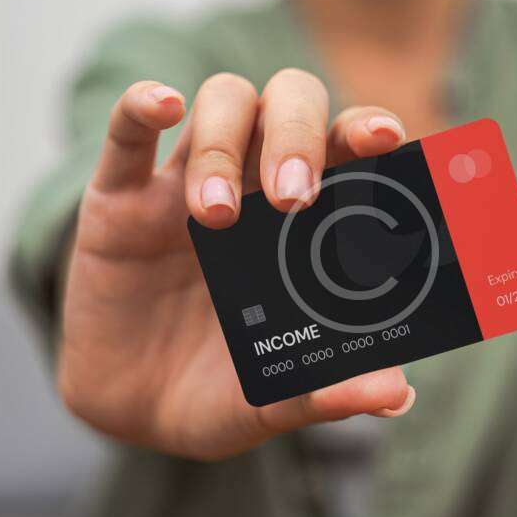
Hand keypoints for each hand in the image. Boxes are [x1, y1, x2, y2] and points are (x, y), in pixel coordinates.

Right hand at [58, 69, 414, 459]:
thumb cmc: (220, 392)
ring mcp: (185, 188)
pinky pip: (125, 134)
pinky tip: (162, 105)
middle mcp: (254, 189)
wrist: (136, 412)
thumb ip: (330, 390)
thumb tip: (397, 395)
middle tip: (294, 196)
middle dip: (296, 132)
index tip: (387, 137)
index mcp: (305, 225)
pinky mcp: (119, 203)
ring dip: (224, 142)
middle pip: (288, 104)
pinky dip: (142, 107)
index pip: (346, 150)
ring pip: (221, 104)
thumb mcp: (274, 399)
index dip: (365, 129)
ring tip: (216, 215)